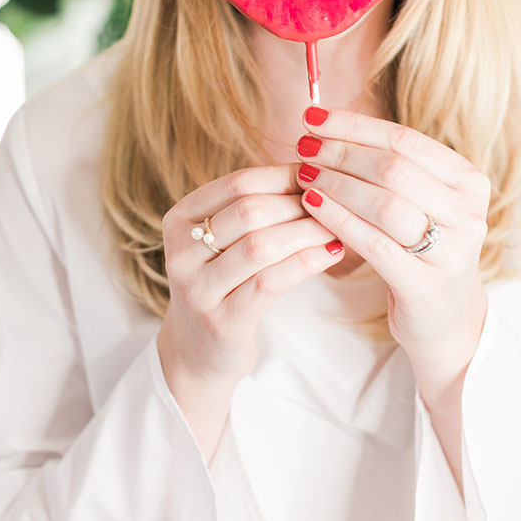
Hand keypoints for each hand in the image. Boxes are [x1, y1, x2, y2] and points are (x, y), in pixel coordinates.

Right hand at [157, 164, 343, 397]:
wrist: (199, 353)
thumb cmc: (225, 284)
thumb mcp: (226, 241)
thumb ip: (254, 207)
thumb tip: (314, 168)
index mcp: (181, 219)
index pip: (238, 182)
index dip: (284, 174)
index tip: (322, 174)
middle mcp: (181, 251)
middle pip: (249, 210)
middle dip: (299, 203)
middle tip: (338, 201)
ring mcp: (197, 288)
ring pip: (260, 245)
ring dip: (307, 231)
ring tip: (339, 226)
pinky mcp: (221, 320)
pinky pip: (270, 282)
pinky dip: (306, 262)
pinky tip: (333, 253)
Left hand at [294, 106, 489, 380]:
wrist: (448, 319)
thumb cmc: (423, 248)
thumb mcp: (421, 202)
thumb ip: (390, 167)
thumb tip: (326, 127)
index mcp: (469, 181)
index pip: (404, 140)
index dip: (354, 126)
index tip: (312, 117)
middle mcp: (468, 213)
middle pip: (394, 169)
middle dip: (341, 153)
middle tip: (303, 148)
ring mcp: (451, 251)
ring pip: (384, 204)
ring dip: (337, 185)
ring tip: (304, 176)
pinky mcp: (426, 285)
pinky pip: (374, 243)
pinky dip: (338, 219)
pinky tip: (312, 206)